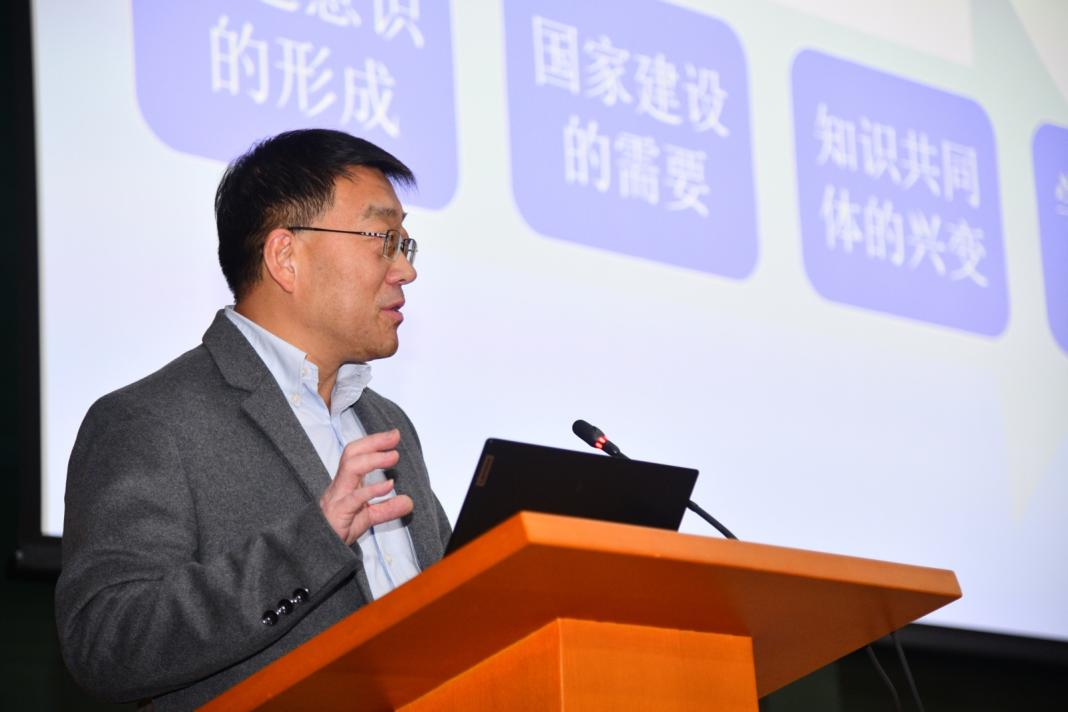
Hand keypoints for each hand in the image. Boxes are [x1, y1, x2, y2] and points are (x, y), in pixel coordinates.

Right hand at [319, 429, 413, 544]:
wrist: (319, 549)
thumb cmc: (339, 527)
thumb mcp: (368, 517)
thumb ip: (387, 508)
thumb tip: (408, 502)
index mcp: (346, 481)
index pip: (356, 453)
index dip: (373, 441)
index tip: (393, 434)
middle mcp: (340, 485)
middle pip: (351, 454)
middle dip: (373, 442)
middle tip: (394, 437)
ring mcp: (337, 498)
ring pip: (349, 469)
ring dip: (373, 460)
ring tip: (393, 456)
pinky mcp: (338, 514)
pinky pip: (353, 498)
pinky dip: (371, 490)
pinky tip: (387, 486)